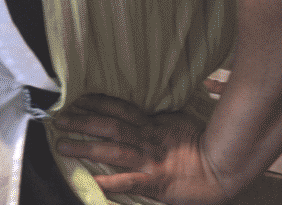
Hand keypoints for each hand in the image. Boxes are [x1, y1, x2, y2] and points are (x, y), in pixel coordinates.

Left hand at [52, 94, 231, 204]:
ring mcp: (149, 160)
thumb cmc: (202, 144)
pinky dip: (109, 182)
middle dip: (81, 121)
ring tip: (61, 145)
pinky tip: (91, 183)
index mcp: (151, 123)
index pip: (118, 107)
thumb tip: (139, 108)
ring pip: (112, 150)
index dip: (95, 101)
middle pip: (108, 125)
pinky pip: (129, 182)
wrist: (224, 168)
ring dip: (85, 147)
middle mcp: (146, 138)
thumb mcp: (177, 120)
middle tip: (57, 119)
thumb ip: (156, 116)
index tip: (74, 98)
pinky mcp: (155, 182)